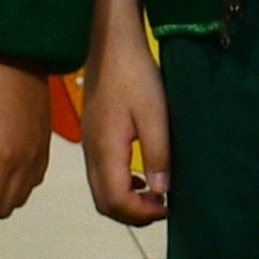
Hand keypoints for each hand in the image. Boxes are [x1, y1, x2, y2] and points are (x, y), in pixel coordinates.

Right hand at [80, 0, 171, 225]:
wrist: (110, 44)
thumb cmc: (135, 75)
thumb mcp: (155, 114)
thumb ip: (158, 154)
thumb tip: (162, 192)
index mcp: (106, 151)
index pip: (117, 201)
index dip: (142, 213)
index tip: (169, 207)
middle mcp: (92, 154)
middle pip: (105, 204)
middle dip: (134, 215)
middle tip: (164, 208)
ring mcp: (89, 146)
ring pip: (101, 192)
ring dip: (127, 202)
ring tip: (156, 197)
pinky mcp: (93, 137)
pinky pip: (101, 176)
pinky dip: (120, 187)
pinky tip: (141, 177)